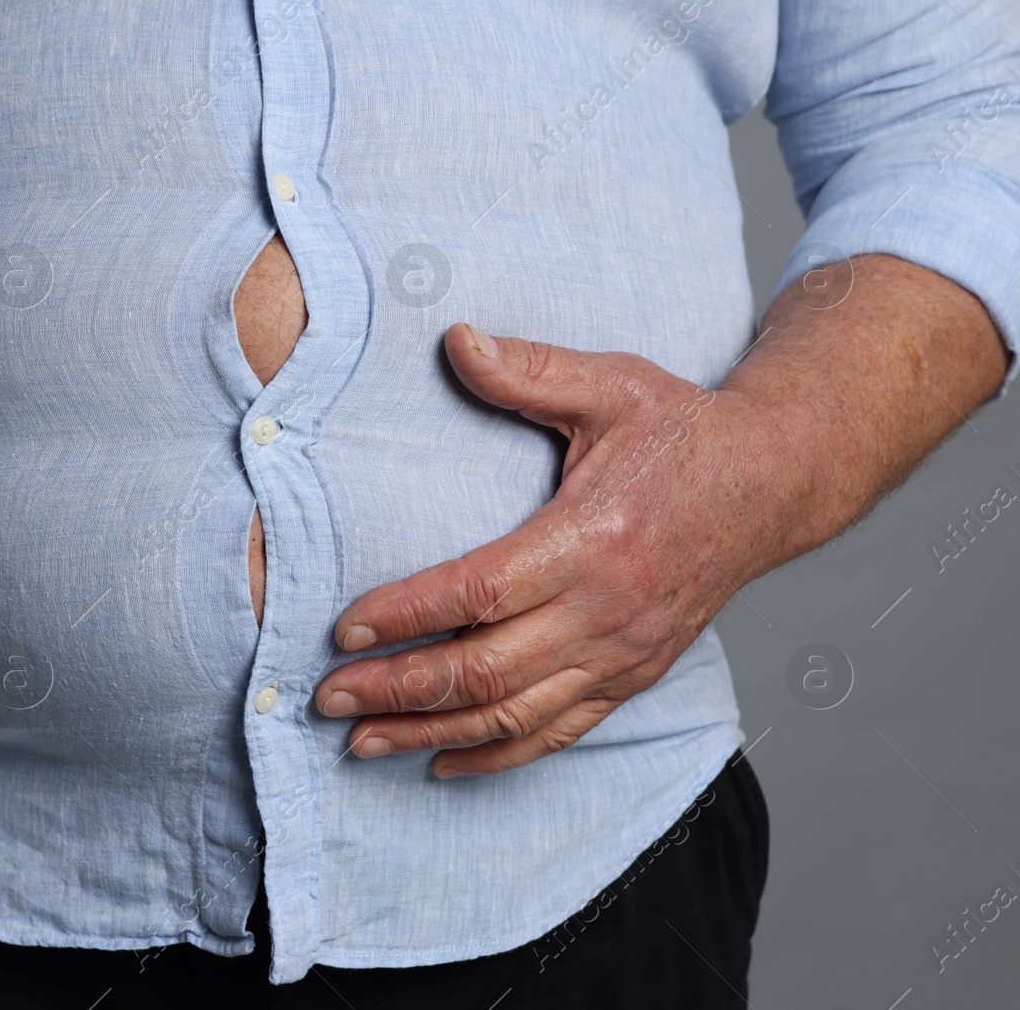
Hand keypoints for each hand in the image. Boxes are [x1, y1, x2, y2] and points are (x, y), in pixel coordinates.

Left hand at [314, 323, 785, 776]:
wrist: (774, 483)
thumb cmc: (684, 432)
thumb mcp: (612, 384)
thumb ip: (529, 369)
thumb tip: (454, 339)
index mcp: (591, 539)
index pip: (479, 593)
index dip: (406, 616)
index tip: (344, 630)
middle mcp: (606, 610)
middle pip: (485, 672)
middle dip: (398, 690)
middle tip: (328, 695)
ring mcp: (622, 653)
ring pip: (513, 717)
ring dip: (431, 734)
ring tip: (360, 740)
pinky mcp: (633, 676)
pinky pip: (558, 733)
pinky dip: (496, 756)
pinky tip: (440, 762)